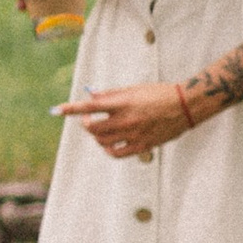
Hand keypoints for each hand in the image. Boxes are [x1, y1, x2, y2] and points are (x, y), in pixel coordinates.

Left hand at [56, 81, 190, 162]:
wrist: (185, 106)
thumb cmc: (158, 93)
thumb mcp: (133, 89)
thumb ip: (111, 95)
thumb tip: (91, 97)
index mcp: (123, 102)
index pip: (90, 106)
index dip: (71, 109)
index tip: (56, 110)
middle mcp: (126, 120)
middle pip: (93, 129)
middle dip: (85, 124)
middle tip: (88, 119)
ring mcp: (134, 134)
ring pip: (102, 142)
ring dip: (96, 136)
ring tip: (101, 129)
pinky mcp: (142, 146)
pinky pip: (117, 153)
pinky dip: (108, 149)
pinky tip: (109, 143)